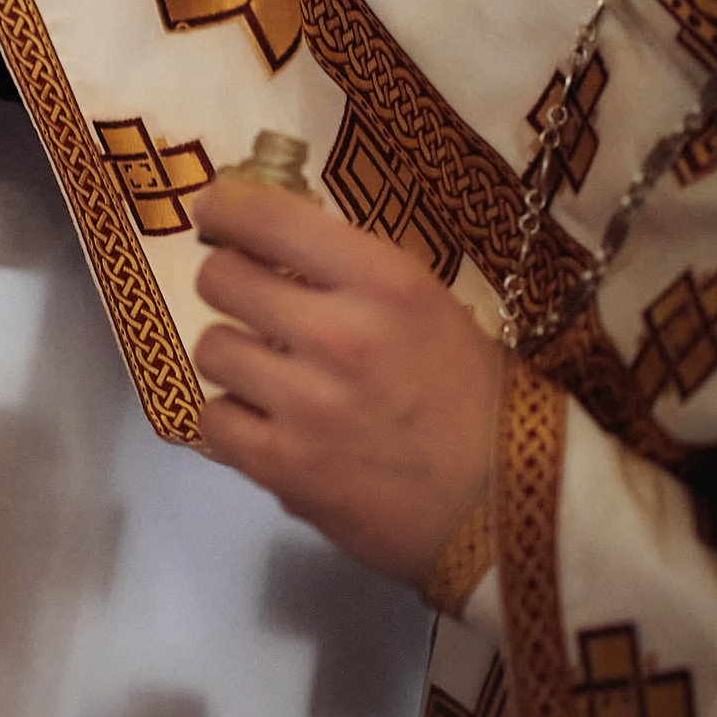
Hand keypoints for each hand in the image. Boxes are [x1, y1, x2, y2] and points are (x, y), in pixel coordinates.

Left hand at [187, 180, 498, 588]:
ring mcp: (306, 404)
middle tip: (254, 305)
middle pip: (222, 278)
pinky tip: (272, 424)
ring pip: (212, 348)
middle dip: (232, 286)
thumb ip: (351, 274)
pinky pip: (212, 418)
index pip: (269, 219)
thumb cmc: (472, 400)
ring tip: (276, 376)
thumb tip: (268, 241)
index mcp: (387, 284)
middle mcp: (341, 335)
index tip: (212, 211)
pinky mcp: (281, 464)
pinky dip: (234, 420)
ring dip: (236, 358)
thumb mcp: (428, 309)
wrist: (503, 507)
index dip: (225, 209)